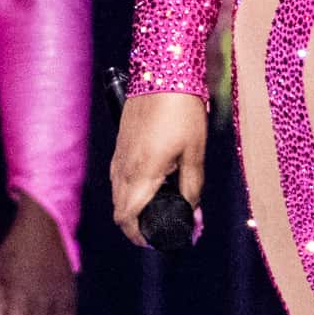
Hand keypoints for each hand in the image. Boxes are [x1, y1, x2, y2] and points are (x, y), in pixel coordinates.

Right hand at [110, 93, 207, 249]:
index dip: (140, 238)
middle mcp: (122, 167)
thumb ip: (192, 190)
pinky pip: (120, 178)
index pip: (127, 219)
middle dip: (140, 226)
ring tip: (167, 207)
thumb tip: (194, 220)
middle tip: (169, 228)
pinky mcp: (120, 145)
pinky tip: (157, 184)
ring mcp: (118, 155)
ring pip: (119, 195)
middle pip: (120, 211)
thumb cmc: (182, 112)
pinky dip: (134, 191)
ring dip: (136, 208)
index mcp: (140, 173)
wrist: (163, 73)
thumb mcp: (195, 154)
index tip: (160, 242)